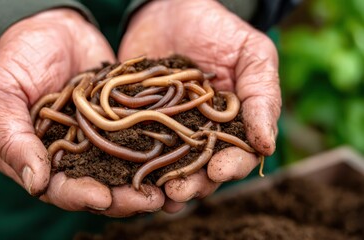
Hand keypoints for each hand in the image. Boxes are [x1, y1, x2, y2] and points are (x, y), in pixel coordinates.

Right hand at [0, 9, 163, 215]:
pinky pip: (138, 140)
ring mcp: (98, 139)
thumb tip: (36, 184)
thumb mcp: (1, 95)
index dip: (80, 196)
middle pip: (98, 186)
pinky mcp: (121, 122)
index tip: (103, 198)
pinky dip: (155, 152)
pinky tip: (175, 159)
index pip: (59, 188)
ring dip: (144, 181)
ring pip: (122, 169)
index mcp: (37, 158)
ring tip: (168, 188)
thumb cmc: (16, 59)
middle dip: (122, 197)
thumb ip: (12, 139)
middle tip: (149, 200)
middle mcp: (70, 156)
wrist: (51, 28)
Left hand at [119, 0, 280, 210]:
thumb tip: (266, 146)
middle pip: (201, 169)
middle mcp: (201, 134)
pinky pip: (138, 149)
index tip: (219, 170)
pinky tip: (130, 179)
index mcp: (233, 123)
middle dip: (193, 184)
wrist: (169, 10)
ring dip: (165, 184)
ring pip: (170, 167)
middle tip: (179, 192)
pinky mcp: (138, 123)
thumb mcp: (251, 55)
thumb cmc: (218, 30)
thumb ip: (262, 95)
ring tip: (158, 194)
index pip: (237, 154)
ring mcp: (169, 131)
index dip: (230, 166)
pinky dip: (136, 166)